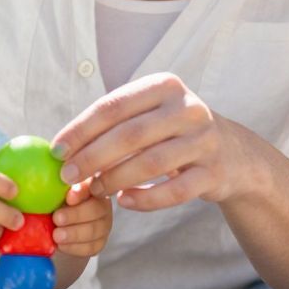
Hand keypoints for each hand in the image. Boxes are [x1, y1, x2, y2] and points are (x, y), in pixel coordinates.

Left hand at [51, 182, 111, 257]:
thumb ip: (49, 188)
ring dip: (74, 233)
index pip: (90, 184)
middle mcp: (101, 202)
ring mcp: (104, 223)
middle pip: (96, 208)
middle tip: (57, 219)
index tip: (68, 197)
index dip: (81, 191)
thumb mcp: (48, 193)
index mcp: (89, 184)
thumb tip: (33, 181)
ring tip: (56, 235)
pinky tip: (61, 245)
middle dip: (76, 215)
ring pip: (95, 229)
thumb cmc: (50, 204)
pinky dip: (75, 247)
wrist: (54, 227)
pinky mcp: (100, 242)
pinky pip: (92, 246)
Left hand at [52, 73, 257, 211]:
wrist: (232, 153)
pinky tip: (124, 203)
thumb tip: (62, 150)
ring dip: (115, 180)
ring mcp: (204, 140)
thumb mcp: (150, 114)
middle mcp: (187, 108)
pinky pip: (175, 191)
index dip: (81, 129)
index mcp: (164, 86)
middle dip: (92, 157)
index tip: (56, 150)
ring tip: (93, 191)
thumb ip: (113, 126)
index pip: (113, 106)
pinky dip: (146, 199)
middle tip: (67, 176)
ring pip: (151, 163)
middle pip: (129, 135)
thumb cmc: (173, 132)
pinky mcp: (214, 172)